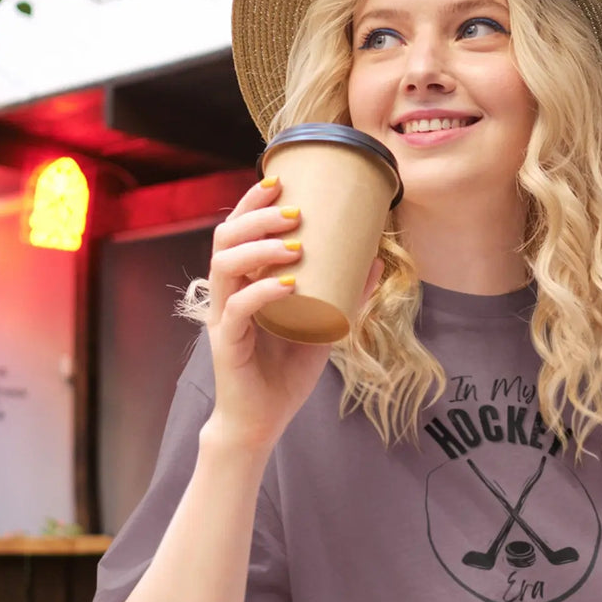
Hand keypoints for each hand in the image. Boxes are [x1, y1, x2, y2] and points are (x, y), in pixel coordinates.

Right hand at [205, 178, 381, 449]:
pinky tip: (288, 284)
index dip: (253, 202)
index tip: (280, 180)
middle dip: (257, 216)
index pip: (238, 231)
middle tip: (294, 210)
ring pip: (224, 266)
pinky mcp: (227, 344)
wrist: (263, 421)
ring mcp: (224, 318)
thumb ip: (345, 293)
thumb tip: (377, 257)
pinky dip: (263, 291)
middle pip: (226, 238)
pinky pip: (239, 309)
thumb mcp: (324, 326)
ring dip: (258, 247)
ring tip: (293, 242)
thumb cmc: (286, 372)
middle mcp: (228, 294)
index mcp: (244, 283)